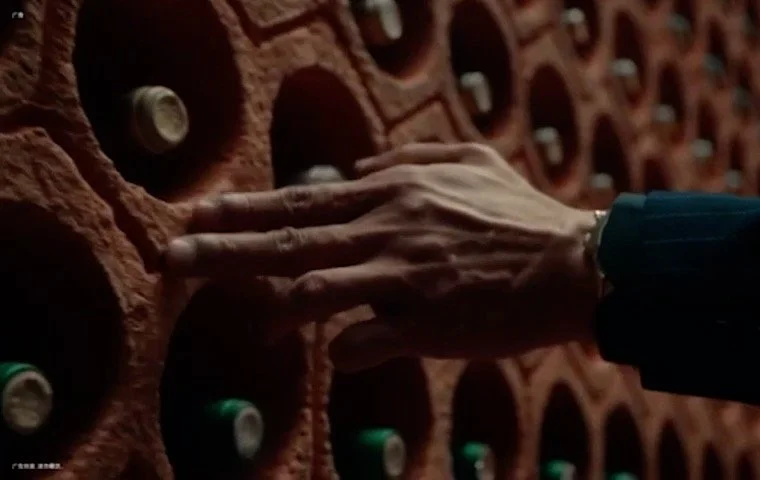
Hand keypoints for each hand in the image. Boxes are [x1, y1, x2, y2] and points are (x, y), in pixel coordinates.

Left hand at [164, 143, 599, 371]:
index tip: (201, 211)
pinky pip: (363, 342)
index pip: (304, 197)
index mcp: (396, 191)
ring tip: (255, 319)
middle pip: (290, 238)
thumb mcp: (473, 160)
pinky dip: (345, 350)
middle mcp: (390, 228)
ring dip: (276, 305)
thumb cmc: (524, 215)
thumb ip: (410, 155)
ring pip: (314, 287)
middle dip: (223, 248)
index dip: (247, 207)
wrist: (577, 263)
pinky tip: (341, 355)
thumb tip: (356, 169)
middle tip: (173, 255)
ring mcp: (404, 276)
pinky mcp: (427, 323)